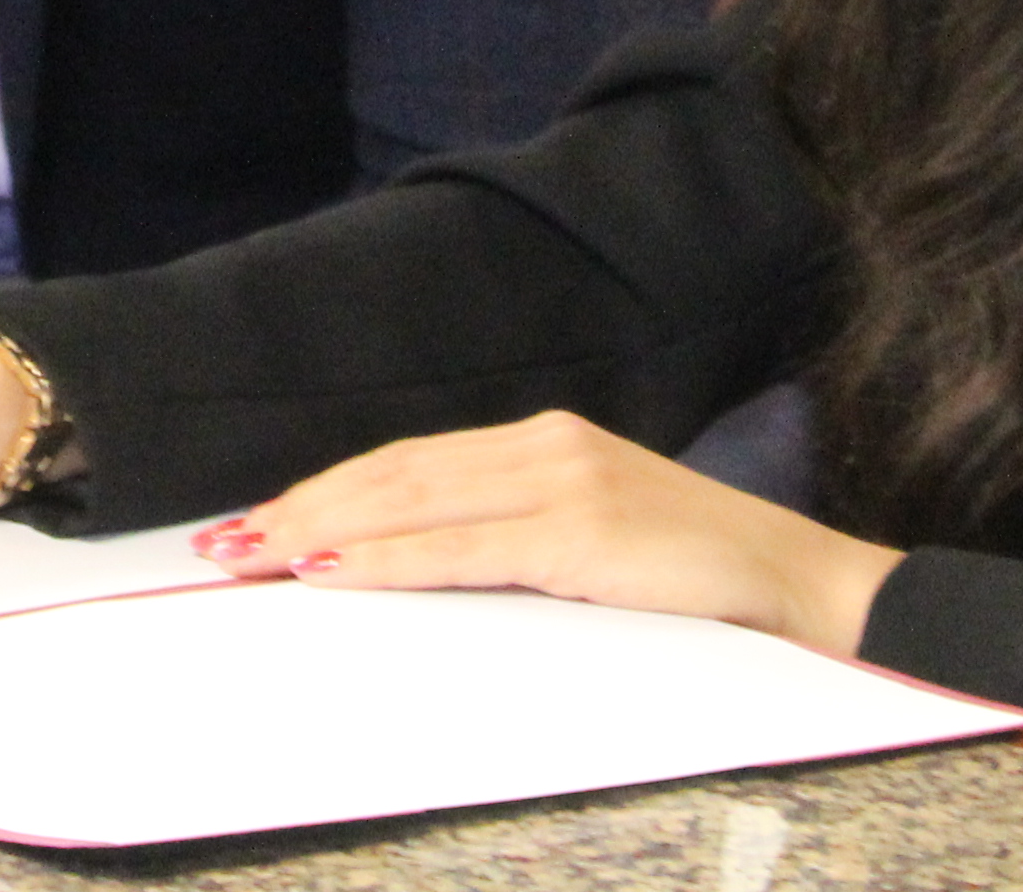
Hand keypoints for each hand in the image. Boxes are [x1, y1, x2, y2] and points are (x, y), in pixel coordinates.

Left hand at [199, 411, 902, 655]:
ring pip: (411, 502)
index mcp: (543, 441)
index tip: (262, 519)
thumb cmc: (694, 573)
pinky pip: (458, 547)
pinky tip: (330, 565)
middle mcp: (544, 445)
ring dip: (320, 529)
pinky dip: (384, 556)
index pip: (410, 462)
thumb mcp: (593, 539)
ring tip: (252, 554)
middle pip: (394, 473)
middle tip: (225, 544)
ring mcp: (562, 482)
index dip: (330, 488)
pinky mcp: (579, 532)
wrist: (797, 581)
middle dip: (302, 506)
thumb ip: (515, 534)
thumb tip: (418, 560)